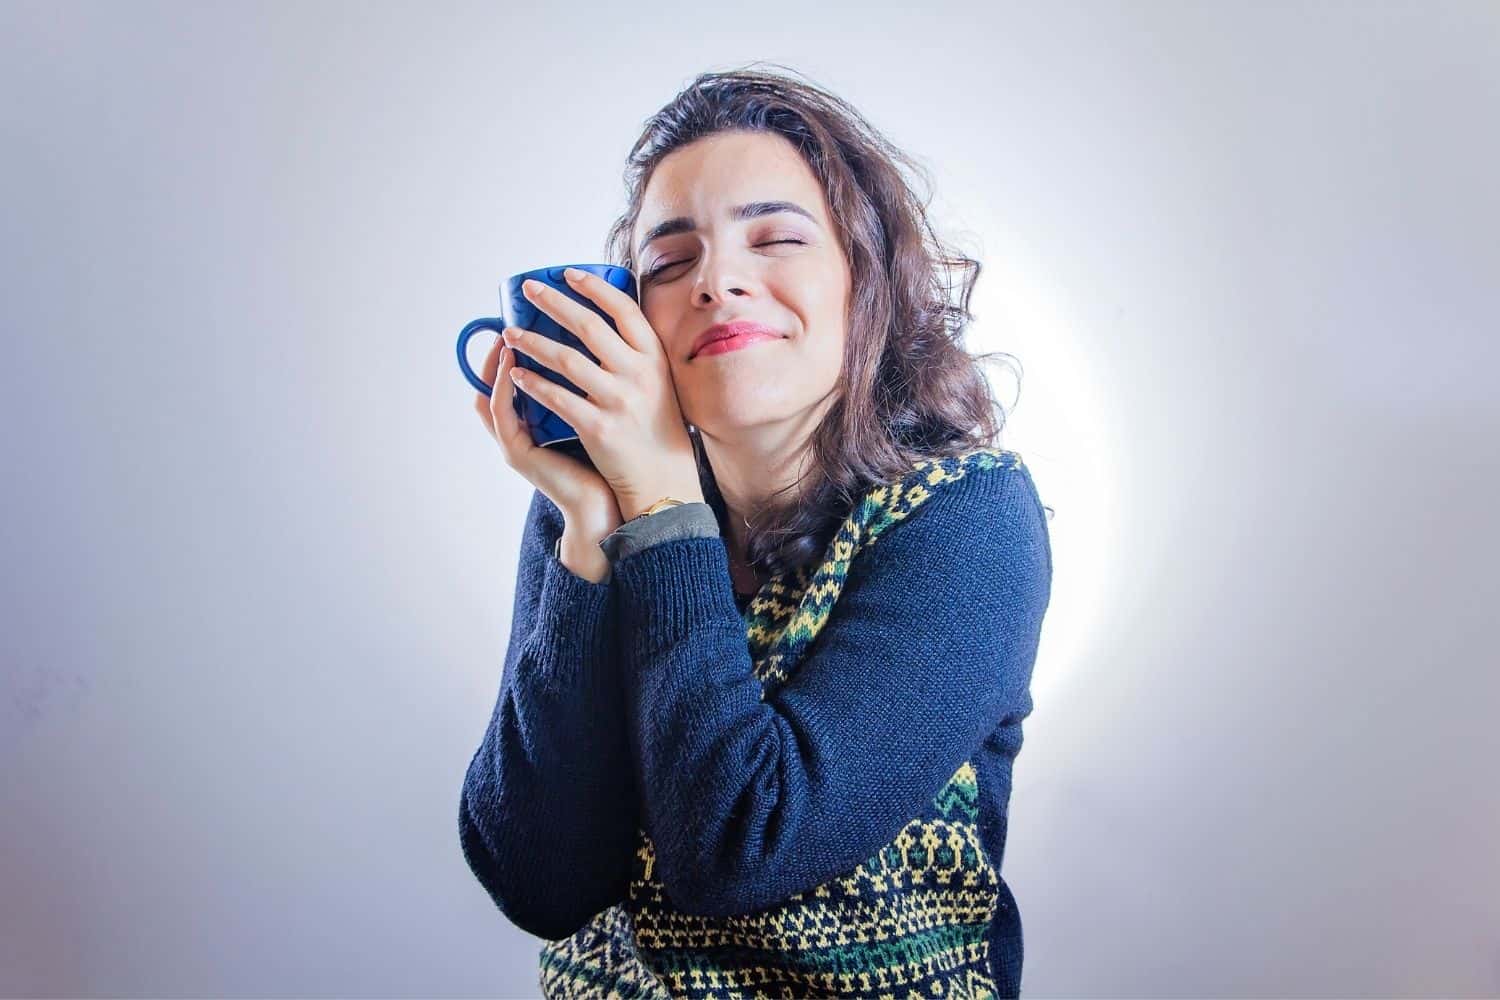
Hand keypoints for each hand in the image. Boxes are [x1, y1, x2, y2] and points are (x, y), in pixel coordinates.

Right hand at [473, 331, 623, 534]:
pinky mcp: (518, 453)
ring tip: (507, 335)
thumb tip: (606, 343)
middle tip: (507, 320)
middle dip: (496, 351)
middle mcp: (522, 431)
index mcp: (539, 420)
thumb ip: (592, 385)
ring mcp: (517, 443)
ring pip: (491, 396)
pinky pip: (501, 414)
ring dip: (494, 365)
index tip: (527, 322)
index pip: (513, 379)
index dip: (513, 351)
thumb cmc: (619, 455)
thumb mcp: (600, 411)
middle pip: (493, 384)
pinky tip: (513, 366)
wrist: (624, 501)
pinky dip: (503, 387)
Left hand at [502, 268, 703, 519]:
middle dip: (553, 304)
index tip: (566, 274)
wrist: (664, 477)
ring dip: (533, 343)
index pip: (623, 309)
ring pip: (567, 360)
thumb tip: (601, 316)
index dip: (593, 287)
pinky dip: (534, 384)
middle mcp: (639, 374)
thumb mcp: (658, 381)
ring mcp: (619, 401)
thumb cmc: (656, 425)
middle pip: (589, 326)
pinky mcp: (599, 427)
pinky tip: (517, 374)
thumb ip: (635, 352)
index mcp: (653, 357)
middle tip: (528, 291)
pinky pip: (558, 398)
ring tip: (511, 334)